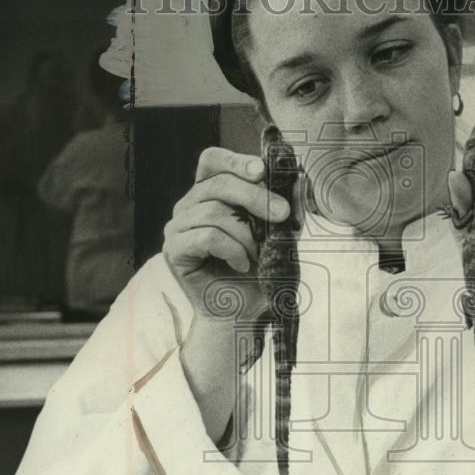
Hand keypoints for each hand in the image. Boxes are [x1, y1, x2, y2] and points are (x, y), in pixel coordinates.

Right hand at [163, 146, 289, 320]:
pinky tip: (242, 264)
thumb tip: (301, 178)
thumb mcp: (283, 236)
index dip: (235, 160)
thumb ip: (290, 208)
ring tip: (257, 255)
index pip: (212, 160)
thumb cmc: (261, 273)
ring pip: (214, 211)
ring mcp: (178, 227)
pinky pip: (207, 236)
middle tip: (282, 214)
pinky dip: (232, 250)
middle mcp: (189, 205)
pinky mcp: (174, 249)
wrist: (244, 314)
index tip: (262, 171)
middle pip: (217, 183)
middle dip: (255, 197)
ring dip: (245, 235)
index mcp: (211, 194)